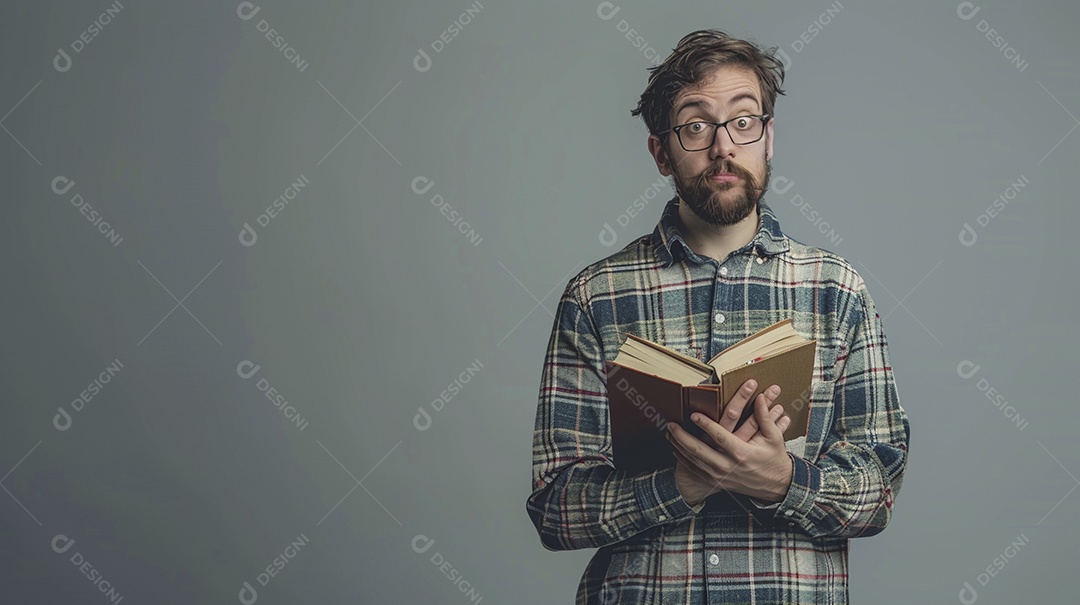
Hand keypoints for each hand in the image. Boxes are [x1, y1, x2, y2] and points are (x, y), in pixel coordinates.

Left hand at [666, 385, 793, 505]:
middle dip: (682, 436)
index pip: (720, 437)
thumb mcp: (774, 438)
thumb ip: (765, 417)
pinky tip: (676, 449)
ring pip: (694, 461)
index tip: (694, 414)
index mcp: (742, 453)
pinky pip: (696, 471)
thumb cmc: (774, 460)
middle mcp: (729, 466)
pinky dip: (684, 460)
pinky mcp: (717, 482)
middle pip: (699, 451)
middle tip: (671, 424)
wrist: (776, 486)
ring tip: (669, 433)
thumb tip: (759, 398)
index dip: (706, 425)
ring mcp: (721, 476)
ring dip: (679, 446)